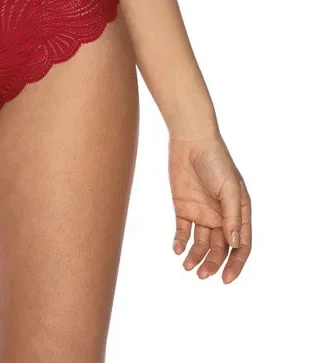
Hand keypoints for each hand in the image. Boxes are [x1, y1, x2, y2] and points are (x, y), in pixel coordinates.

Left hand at [168, 131, 251, 283]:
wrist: (190, 139)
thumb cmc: (216, 160)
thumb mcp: (229, 188)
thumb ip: (232, 216)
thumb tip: (235, 245)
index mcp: (238, 212)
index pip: (241, 245)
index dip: (236, 264)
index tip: (226, 279)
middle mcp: (221, 216)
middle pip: (219, 248)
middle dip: (213, 264)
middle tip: (202, 275)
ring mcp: (202, 212)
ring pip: (201, 243)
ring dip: (195, 257)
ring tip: (187, 266)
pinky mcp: (183, 206)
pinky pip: (182, 230)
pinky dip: (180, 242)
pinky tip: (177, 249)